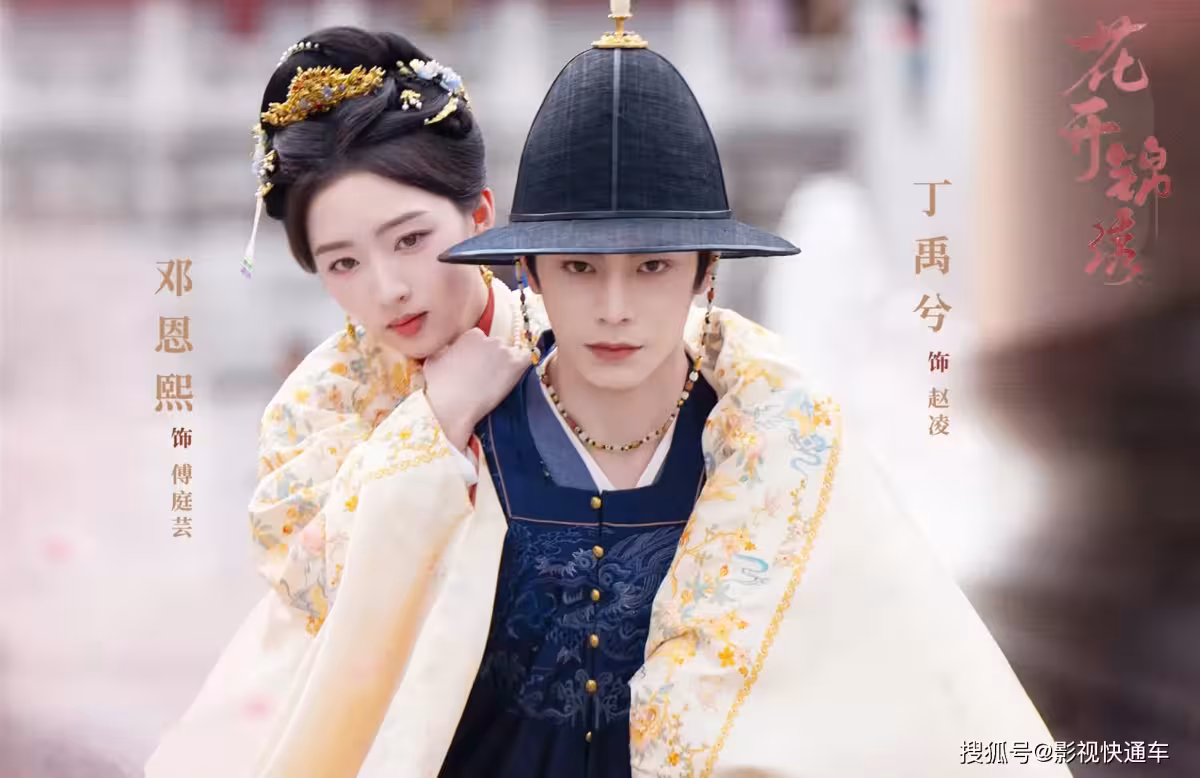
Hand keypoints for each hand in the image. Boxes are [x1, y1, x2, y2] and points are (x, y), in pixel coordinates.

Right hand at [423, 328, 528, 449]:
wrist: (451, 407)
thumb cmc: (438, 387)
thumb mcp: (434, 360)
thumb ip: (447, 350)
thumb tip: (450, 350)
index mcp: (471, 335)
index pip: (482, 339)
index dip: (480, 355)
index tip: (477, 367)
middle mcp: (489, 338)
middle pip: (497, 346)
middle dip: (494, 359)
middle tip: (487, 377)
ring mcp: (504, 350)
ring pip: (512, 354)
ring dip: (507, 366)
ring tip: (498, 384)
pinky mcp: (516, 364)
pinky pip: (527, 361)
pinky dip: (523, 369)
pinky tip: (514, 381)